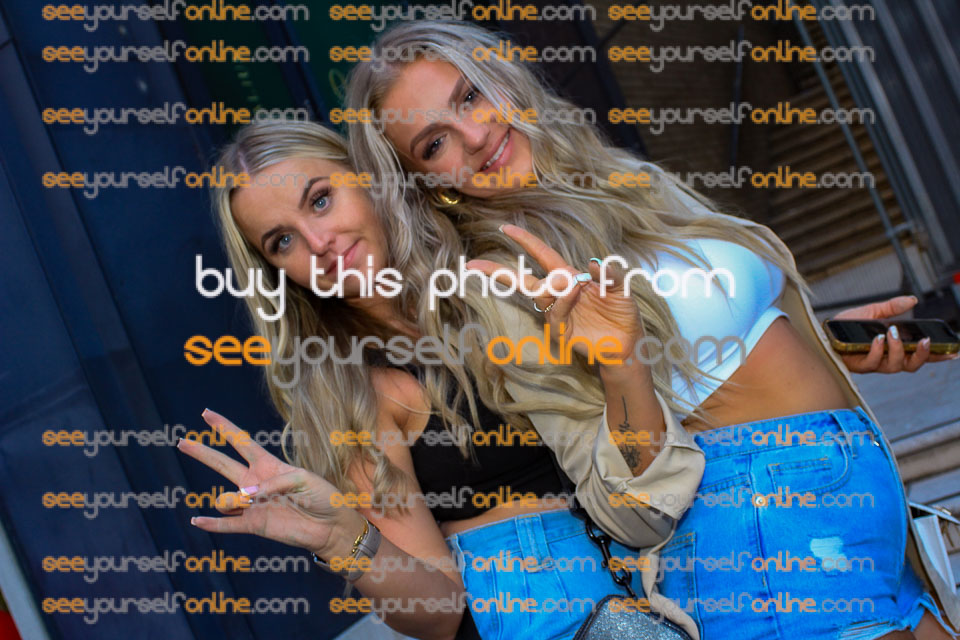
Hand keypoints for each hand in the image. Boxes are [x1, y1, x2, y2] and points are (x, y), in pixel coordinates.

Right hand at [177, 409, 357, 557]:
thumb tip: (243, 496)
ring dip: (231, 501)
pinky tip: (197, 521)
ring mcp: (252, 505)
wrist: (330, 526)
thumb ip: (273, 483)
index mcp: (268, 465)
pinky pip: (227, 525)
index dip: (225, 428)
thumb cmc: (321, 496)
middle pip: (222, 464)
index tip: (207, 413)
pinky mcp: (253, 525)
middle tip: (181, 442)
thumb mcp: (303, 479)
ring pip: (224, 499)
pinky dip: (212, 524)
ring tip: (247, 503)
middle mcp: (255, 483)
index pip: (241, 442)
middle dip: (202, 453)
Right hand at [467, 224, 640, 363]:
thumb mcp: (621, 287)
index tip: (505, 228)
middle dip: (497, 272)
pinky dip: (563, 301)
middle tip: (474, 265)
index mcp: (569, 278)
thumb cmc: (622, 312)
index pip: (542, 256)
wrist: (628, 342)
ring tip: (575, 284)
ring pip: (541, 294)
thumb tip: (591, 262)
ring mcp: (556, 313)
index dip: (525, 241)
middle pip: (522, 280)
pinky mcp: (560, 332)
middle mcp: (558, 294)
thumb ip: (609, 273)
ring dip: (555, 285)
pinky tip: (574, 292)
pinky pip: (555, 314)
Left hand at [833, 295, 957, 372]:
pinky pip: (873, 362)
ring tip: (891, 334)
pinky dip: (877, 350)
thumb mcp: (871, 312)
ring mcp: (873, 364)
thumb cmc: (846, 326)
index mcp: (894, 348)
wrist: (822, 333)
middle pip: (912, 365)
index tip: (953, 352)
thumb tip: (912, 300)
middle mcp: (886, 359)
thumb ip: (891, 308)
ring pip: (895, 366)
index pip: (920, 354)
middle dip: (922, 355)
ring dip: (897, 349)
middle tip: (925, 341)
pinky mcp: (859, 365)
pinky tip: (877, 339)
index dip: (938, 355)